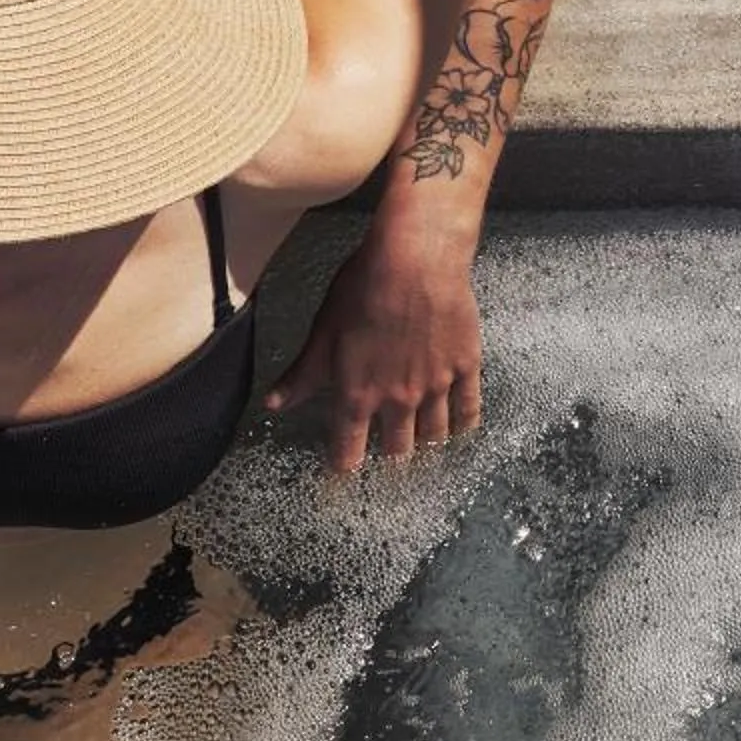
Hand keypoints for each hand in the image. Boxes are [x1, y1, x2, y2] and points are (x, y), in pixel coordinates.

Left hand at [265, 227, 484, 473]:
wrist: (416, 260)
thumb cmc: (362, 290)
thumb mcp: (323, 333)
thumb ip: (302, 376)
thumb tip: (272, 405)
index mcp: (357, 394)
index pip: (348, 449)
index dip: (343, 469)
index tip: (342, 481)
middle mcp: (397, 400)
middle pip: (396, 449)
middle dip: (390, 463)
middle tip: (390, 472)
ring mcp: (435, 386)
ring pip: (433, 434)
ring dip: (427, 449)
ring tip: (425, 458)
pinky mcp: (464, 367)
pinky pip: (468, 409)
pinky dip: (463, 426)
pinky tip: (461, 434)